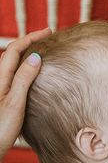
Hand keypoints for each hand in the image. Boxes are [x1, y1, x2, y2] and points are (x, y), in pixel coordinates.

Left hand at [0, 28, 49, 162]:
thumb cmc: (0, 131)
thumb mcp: (16, 103)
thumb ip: (24, 79)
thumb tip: (36, 56)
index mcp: (0, 79)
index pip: (14, 50)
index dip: (30, 37)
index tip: (48, 31)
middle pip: (11, 55)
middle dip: (29, 42)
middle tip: (47, 38)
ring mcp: (0, 91)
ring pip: (12, 65)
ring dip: (26, 54)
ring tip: (44, 51)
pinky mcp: (3, 100)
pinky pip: (14, 76)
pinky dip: (25, 68)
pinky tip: (35, 75)